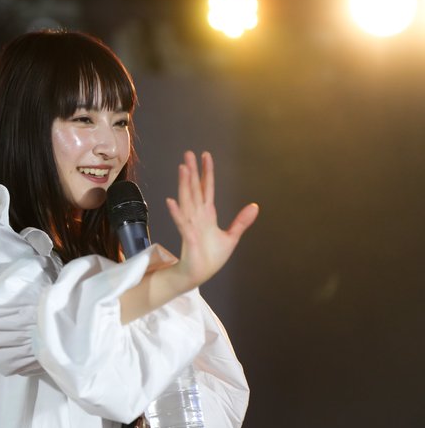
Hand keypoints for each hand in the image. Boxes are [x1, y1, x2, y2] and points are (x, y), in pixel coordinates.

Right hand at [166, 151, 258, 288]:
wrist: (199, 274)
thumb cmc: (211, 257)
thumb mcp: (231, 237)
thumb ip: (241, 222)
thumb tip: (255, 206)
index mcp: (207, 214)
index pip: (207, 188)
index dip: (207, 172)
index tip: (205, 156)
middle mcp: (197, 216)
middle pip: (195, 189)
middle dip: (192, 172)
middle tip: (188, 154)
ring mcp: (191, 225)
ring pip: (187, 200)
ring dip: (184, 185)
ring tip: (182, 169)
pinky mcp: (188, 237)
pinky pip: (181, 223)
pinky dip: (176, 212)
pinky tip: (171, 201)